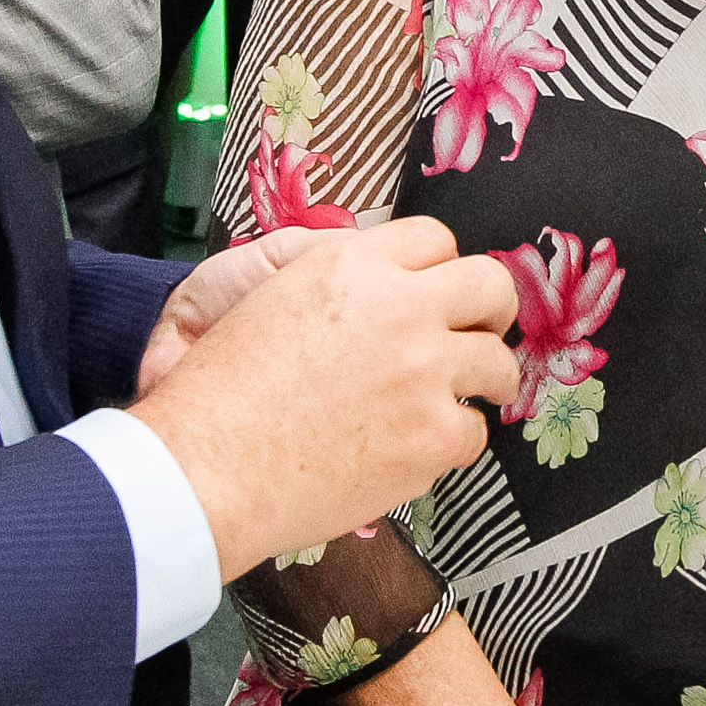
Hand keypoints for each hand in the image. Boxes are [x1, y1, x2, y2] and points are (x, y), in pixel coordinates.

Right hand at [126, 216, 516, 576]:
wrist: (209, 466)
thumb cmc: (221, 394)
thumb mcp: (271, 299)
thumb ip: (335, 282)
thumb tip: (381, 288)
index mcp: (353, 265)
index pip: (434, 239)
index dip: (441, 269)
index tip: (442, 293)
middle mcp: (399, 308)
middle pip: (489, 287)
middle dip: (492, 310)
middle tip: (483, 334)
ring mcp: (424, 371)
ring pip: (496, 363)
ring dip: (485, 380)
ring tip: (472, 396)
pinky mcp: (434, 434)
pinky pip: (473, 432)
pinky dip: (451, 442)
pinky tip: (420, 447)